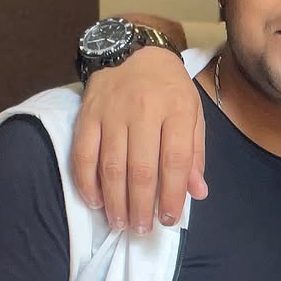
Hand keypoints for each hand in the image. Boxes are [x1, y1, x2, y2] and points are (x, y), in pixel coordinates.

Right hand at [72, 37, 205, 232]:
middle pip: (141, 168)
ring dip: (115, 200)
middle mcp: (144, 110)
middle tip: (141, 230)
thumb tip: (197, 193)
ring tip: (120, 223)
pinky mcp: (87, 113)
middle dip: (141, 205)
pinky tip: (95, 201)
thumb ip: (195, 154)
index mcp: (177, 110)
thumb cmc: (170, 90)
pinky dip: (87, 181)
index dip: (171, 194)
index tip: (168, 219)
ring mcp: (112, 111)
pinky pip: (83, 153)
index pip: (175, 160)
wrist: (135, 51)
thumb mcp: (194, 114)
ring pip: (111, 165)